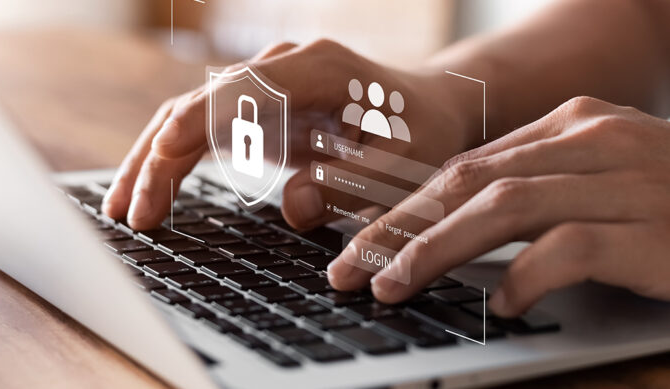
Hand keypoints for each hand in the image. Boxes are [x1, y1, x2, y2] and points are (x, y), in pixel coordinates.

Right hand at [101, 39, 468, 230]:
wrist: (423, 111)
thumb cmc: (418, 134)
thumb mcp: (402, 163)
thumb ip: (352, 184)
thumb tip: (292, 207)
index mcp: (316, 69)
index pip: (242, 90)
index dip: (198, 122)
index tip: (163, 157)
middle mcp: (280, 69)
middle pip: (201, 104)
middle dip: (161, 156)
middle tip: (133, 213)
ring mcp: (262, 88)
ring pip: (188, 117)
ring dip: (153, 161)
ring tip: (121, 211)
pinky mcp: (255, 111)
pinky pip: (201, 133)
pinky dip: (172, 163)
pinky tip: (150, 194)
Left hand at [328, 96, 669, 316]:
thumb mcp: (595, 179)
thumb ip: (532, 189)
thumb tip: (450, 225)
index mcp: (568, 126)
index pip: (463, 167)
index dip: (404, 207)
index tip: (361, 242)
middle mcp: (589, 141)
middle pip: (468, 183)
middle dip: (399, 229)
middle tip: (349, 268)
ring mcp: (623, 180)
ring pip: (503, 208)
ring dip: (437, 250)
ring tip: (394, 287)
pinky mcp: (652, 229)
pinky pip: (571, 248)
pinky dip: (527, 277)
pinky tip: (505, 305)